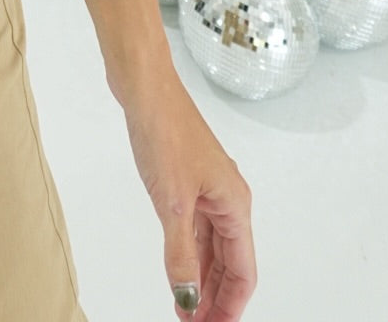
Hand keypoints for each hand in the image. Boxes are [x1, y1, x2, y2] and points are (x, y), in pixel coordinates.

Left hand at [122, 70, 255, 320]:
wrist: (144, 87)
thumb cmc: (164, 133)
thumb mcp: (172, 203)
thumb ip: (181, 254)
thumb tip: (187, 299)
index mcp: (235, 205)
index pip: (243, 272)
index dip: (230, 306)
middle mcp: (227, 199)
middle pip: (229, 263)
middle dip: (214, 298)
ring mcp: (207, 189)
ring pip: (211, 247)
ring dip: (200, 279)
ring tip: (184, 309)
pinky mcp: (186, 181)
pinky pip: (195, 229)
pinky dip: (188, 253)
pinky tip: (177, 271)